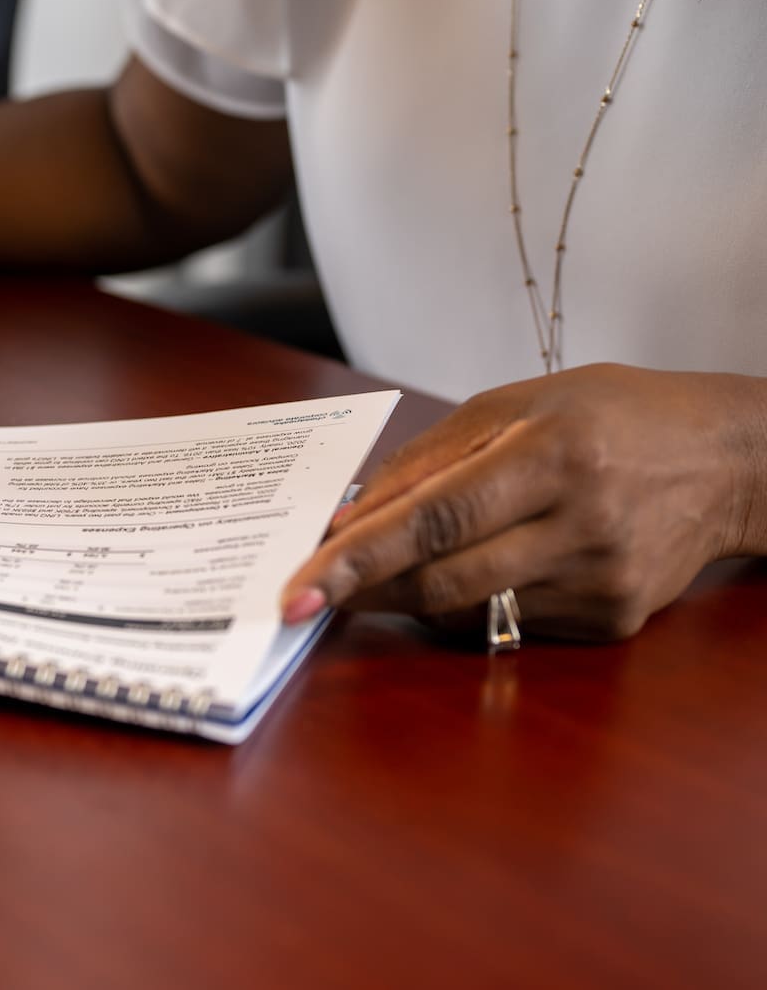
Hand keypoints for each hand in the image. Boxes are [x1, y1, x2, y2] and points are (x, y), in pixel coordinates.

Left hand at [281, 364, 766, 640]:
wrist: (729, 461)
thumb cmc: (611, 417)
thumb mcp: (516, 404)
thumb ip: (426, 458)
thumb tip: (348, 518)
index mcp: (554, 454)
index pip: (437, 517)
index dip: (361, 557)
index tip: (303, 585)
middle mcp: (583, 524)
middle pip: (445, 578)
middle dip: (364, 590)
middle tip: (307, 590)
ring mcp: (603, 581)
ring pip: (469, 608)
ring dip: (410, 594)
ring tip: (388, 566)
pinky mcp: (614, 620)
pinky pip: (509, 622)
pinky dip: (469, 601)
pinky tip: (476, 567)